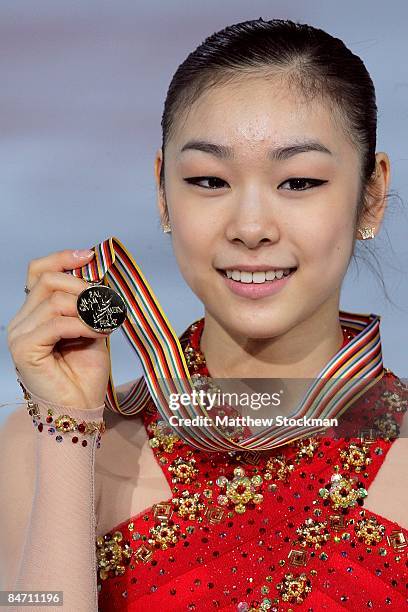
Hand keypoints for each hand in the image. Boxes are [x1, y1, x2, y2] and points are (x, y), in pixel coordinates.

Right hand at [7, 249, 111, 409]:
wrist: (80, 407)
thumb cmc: (85, 372)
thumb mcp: (92, 328)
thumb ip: (89, 304)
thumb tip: (100, 278)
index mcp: (34, 312)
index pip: (39, 271)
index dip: (63, 258)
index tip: (89, 255)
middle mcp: (21, 320)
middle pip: (47, 280)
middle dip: (83, 286)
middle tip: (106, 304)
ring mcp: (19, 334)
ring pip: (54, 300)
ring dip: (87, 309)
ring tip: (105, 325)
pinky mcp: (24, 349)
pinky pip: (56, 323)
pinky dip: (83, 325)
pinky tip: (97, 334)